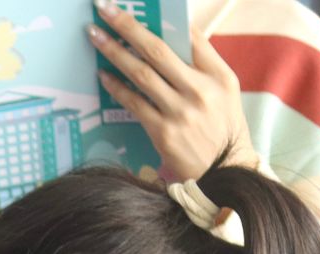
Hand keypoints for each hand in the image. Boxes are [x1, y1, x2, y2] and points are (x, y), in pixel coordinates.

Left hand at [90, 1, 253, 182]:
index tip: (135, 7)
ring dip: (113, 52)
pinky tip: (103, 74)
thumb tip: (173, 37)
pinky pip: (134, 102)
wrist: (224, 171)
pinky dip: (116, 86)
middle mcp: (201, 89)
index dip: (162, 18)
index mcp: (219, 74)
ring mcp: (181, 111)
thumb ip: (202, 65)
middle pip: (157, 50)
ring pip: (141, 74)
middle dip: (128, 27)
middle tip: (104, 10)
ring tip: (94, 36)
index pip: (190, 37)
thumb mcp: (225, 91)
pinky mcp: (163, 131)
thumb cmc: (221, 126)